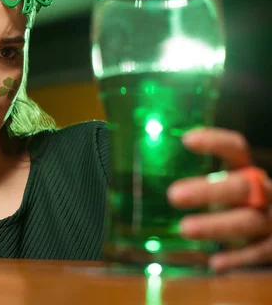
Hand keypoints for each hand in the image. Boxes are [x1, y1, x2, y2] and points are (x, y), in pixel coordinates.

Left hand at [168, 127, 271, 272]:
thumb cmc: (237, 204)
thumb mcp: (223, 185)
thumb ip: (198, 180)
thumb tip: (143, 176)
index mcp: (247, 170)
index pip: (236, 149)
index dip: (215, 142)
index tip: (186, 140)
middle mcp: (265, 191)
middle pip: (240, 187)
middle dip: (208, 191)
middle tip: (173, 195)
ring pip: (248, 221)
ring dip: (216, 225)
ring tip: (185, 228)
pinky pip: (259, 252)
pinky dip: (237, 258)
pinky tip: (215, 263)